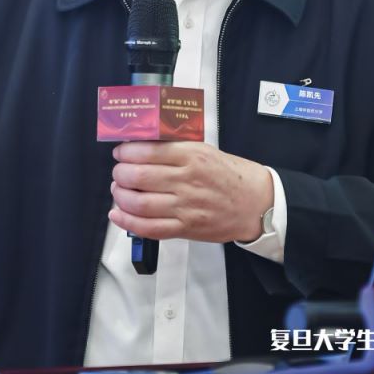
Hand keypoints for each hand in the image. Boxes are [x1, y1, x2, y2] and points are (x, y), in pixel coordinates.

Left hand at [108, 141, 272, 243]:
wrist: (255, 203)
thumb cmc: (231, 176)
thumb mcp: (206, 150)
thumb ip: (176, 148)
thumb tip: (143, 145)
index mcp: (191, 157)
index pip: (147, 151)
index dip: (126, 152)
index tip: (121, 152)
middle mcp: (186, 181)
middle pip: (138, 177)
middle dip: (120, 173)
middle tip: (118, 171)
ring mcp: (185, 207)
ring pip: (139, 203)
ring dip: (121, 196)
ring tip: (119, 190)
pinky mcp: (185, 228)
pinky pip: (149, 228)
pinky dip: (127, 222)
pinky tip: (118, 214)